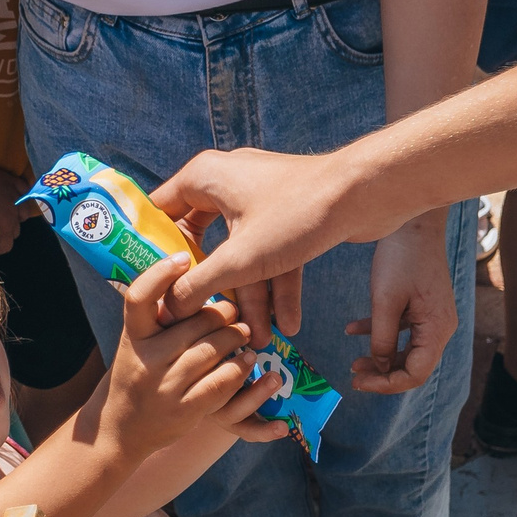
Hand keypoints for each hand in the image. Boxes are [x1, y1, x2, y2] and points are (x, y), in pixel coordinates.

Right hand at [97, 255, 271, 458]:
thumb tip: (192, 274)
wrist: (120, 429)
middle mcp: (146, 360)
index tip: (183, 258)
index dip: (160, 274)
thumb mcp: (137, 343)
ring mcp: (165, 387)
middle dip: (221, 313)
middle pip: (193, 324)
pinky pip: (220, 383)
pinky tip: (248, 361)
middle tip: (234, 309)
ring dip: (235, 338)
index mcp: (132, 337)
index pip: (138, 298)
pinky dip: (238, 369)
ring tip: (245, 333)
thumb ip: (158, 318)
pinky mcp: (184, 410)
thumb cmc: (136, 374)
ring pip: (211, 351)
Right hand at [155, 146, 377, 338]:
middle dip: (213, 289)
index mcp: (204, 177)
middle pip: (203, 242)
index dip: (153, 251)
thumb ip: (198, 286)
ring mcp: (261, 197)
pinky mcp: (289, 211)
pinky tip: (289, 323)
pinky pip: (273, 251)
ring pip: (244, 253)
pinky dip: (279, 283)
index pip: (160, 213)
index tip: (151, 287)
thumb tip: (167, 310)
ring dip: (254, 296)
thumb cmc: (297, 215)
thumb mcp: (239, 259)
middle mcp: (227, 182)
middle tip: (205, 322)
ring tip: (261, 339)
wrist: (366, 192)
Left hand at [345, 217, 458, 393]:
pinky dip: (380, 333)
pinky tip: (352, 329)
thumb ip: (382, 338)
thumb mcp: (385, 301)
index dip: (386, 384)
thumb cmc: (401, 257)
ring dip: (381, 357)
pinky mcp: (423, 305)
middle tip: (353, 375)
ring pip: (407, 350)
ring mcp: (432, 316)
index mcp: (436, 329)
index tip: (359, 383)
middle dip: (383, 374)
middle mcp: (440, 327)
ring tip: (353, 362)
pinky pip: (402, 329)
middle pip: (413, 365)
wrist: (414, 221)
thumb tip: (380, 367)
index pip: (416, 373)